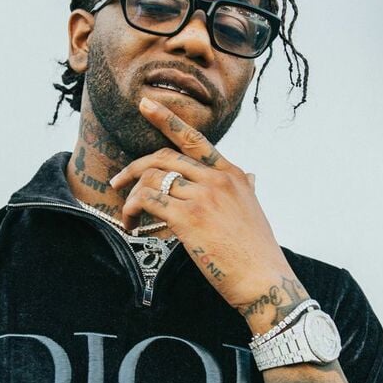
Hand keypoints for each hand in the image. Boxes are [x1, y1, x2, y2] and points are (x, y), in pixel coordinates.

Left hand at [109, 97, 308, 323]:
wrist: (263, 278)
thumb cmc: (257, 251)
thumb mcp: (255, 209)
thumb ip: (248, 189)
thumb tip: (253, 176)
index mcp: (232, 173)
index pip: (194, 139)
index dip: (166, 119)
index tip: (145, 104)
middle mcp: (217, 179)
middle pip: (164, 158)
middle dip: (134, 168)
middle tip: (118, 182)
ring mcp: (202, 197)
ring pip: (152, 180)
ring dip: (132, 198)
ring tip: (129, 217)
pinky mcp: (188, 218)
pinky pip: (148, 202)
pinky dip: (133, 211)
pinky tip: (133, 226)